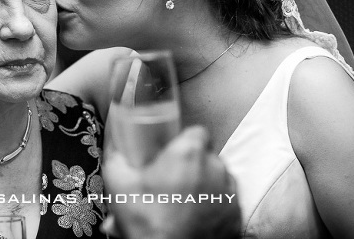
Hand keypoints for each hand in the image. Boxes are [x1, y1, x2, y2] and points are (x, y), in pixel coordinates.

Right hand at [101, 125, 240, 238]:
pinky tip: (196, 215)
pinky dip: (215, 206)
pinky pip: (227, 202)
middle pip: (206, 155)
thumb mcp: (119, 185)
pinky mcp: (237, 216)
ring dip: (205, 184)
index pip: (196, 131)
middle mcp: (216, 168)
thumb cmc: (147, 221)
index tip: (171, 153)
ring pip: (219, 178)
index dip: (183, 141)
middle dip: (192, 164)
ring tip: (183, 200)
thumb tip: (116, 148)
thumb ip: (117, 159)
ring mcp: (230, 193)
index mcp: (189, 153)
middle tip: (172, 180)